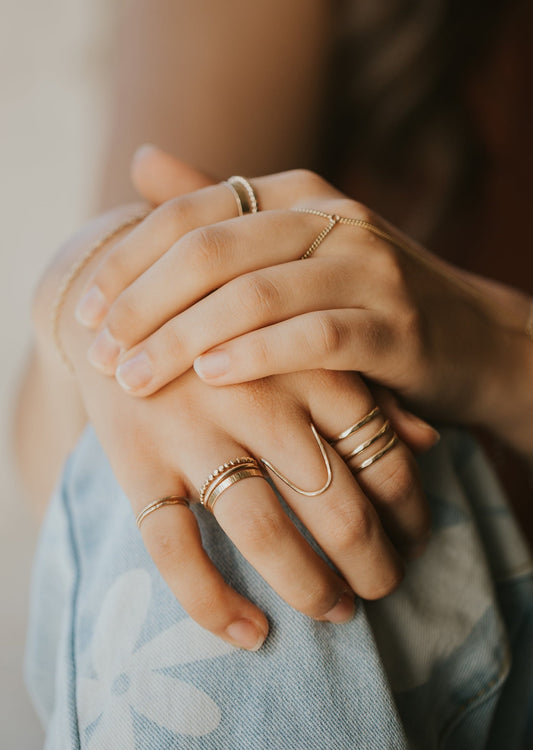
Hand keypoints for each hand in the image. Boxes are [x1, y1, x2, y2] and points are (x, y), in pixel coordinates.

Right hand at [48, 206, 431, 650]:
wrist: (125, 298)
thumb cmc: (233, 326)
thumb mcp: (303, 339)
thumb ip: (367, 386)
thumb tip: (430, 442)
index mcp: (308, 360)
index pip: (381, 452)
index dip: (409, 510)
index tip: (416, 540)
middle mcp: (257, 396)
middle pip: (333, 503)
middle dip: (372, 560)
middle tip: (384, 586)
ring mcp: (192, 429)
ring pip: (263, 532)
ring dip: (310, 586)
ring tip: (337, 611)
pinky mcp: (136, 458)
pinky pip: (174, 548)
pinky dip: (212, 602)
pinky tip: (250, 633)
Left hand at [76, 155, 528, 440]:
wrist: (471, 337)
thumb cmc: (363, 300)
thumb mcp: (295, 249)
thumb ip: (222, 212)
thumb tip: (144, 164)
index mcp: (299, 194)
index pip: (191, 212)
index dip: (129, 261)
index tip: (85, 312)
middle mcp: (333, 218)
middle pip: (213, 251)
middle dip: (145, 305)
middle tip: (102, 354)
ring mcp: (369, 269)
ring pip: (257, 294)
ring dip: (185, 338)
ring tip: (137, 378)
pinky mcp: (398, 326)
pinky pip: (316, 336)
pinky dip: (258, 355)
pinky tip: (212, 377)